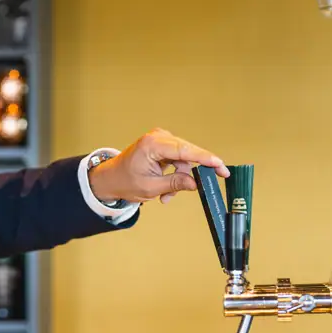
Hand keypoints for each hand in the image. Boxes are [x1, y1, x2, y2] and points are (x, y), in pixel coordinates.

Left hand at [88, 128, 228, 204]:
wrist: (110, 179)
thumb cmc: (124, 181)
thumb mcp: (151, 188)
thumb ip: (175, 183)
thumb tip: (196, 183)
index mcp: (152, 144)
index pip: (185, 150)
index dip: (206, 159)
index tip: (221, 167)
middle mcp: (158, 137)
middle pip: (187, 154)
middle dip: (188, 176)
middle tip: (197, 188)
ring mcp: (160, 139)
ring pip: (184, 160)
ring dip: (179, 179)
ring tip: (166, 195)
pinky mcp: (162, 145)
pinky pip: (178, 160)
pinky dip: (174, 175)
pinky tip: (166, 189)